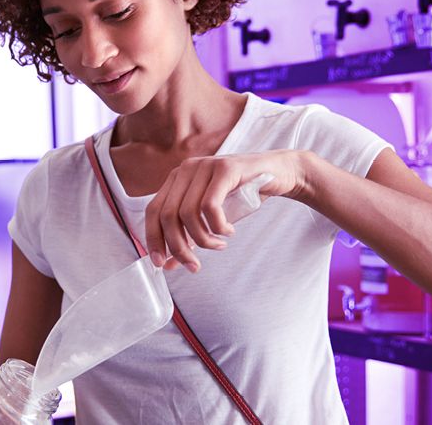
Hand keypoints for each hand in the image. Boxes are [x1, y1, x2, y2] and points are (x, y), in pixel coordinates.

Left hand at [142, 150, 311, 272]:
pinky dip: (217, 226)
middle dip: (179, 247)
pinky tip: (228, 231)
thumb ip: (189, 236)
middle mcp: (186, 169)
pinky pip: (210, 206)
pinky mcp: (225, 168)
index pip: (153, 211)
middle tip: (194, 266)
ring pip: (187, 213)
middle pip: (167, 215)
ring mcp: (205, 166)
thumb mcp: (210, 218)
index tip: (161, 263)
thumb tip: (169, 264)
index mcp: (176, 179)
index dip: (153, 239)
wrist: (278, 173)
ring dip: (202, 239)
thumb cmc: (242, 196)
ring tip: (218, 245)